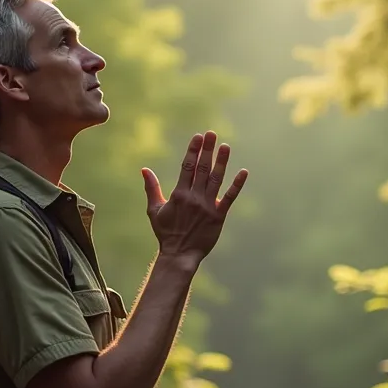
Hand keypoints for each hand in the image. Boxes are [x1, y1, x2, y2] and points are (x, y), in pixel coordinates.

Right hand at [141, 131, 247, 263]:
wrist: (179, 254)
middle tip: (212, 134)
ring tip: (225, 146)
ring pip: (216, 180)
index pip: (187, 167)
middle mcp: (194, 198)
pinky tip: (243, 172)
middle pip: (202, 169)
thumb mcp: (154, 210)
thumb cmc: (165, 232)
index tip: (198, 136)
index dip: (193, 150)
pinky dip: (237, 185)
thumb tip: (144, 169)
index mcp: (179, 194)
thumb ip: (151, 188)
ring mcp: (208, 206)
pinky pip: (230, 198)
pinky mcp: (219, 216)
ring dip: (221, 162)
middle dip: (207, 150)